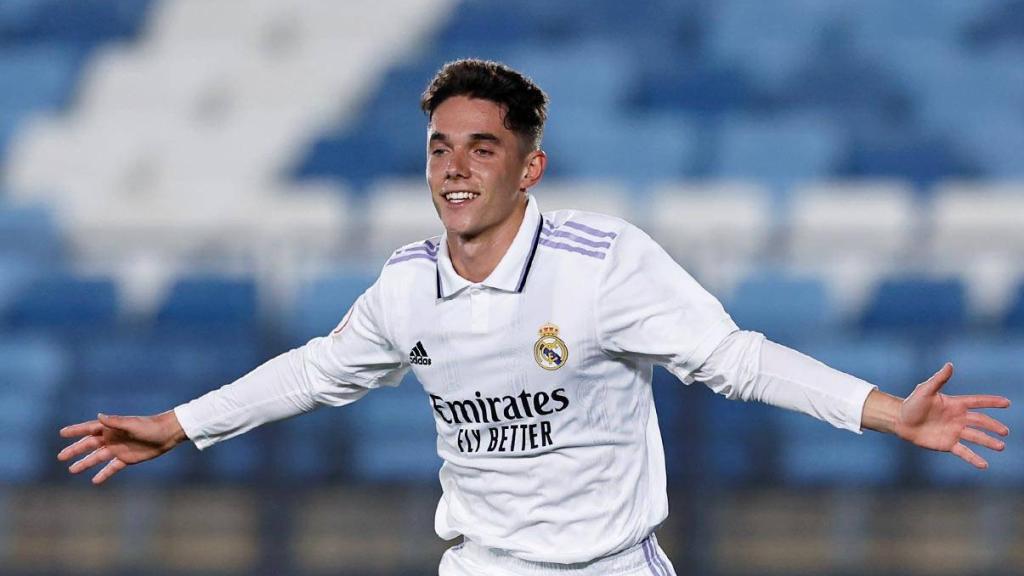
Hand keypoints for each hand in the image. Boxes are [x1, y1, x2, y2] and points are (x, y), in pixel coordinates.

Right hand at [57, 411, 187, 483]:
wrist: (167, 435)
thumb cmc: (150, 426)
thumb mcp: (132, 424)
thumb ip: (115, 422)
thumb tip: (99, 416)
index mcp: (111, 428)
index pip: (89, 429)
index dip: (76, 431)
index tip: (62, 433)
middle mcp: (112, 438)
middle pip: (89, 445)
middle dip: (75, 450)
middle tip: (60, 457)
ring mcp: (118, 449)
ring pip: (97, 457)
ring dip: (85, 463)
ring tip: (72, 470)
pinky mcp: (126, 459)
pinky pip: (112, 467)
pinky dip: (103, 474)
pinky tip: (95, 481)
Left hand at [895, 363, 1010, 468]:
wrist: (900, 421)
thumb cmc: (912, 404)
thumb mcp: (925, 390)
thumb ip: (938, 379)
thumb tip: (949, 365)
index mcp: (955, 404)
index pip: (977, 402)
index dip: (992, 402)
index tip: (1006, 403)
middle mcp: (958, 418)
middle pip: (980, 422)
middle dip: (993, 426)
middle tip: (1005, 431)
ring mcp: (954, 432)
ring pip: (976, 437)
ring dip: (988, 442)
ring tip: (1001, 446)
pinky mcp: (948, 444)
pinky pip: (964, 452)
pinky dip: (974, 458)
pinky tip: (984, 465)